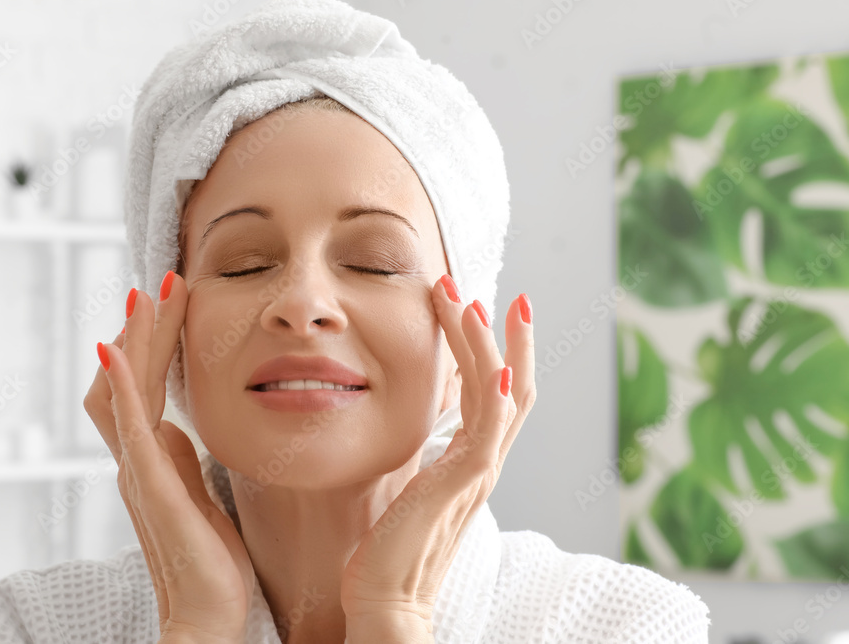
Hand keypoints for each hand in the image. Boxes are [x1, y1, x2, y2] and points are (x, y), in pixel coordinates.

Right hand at [83, 272, 254, 642]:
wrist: (210, 614)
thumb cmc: (212, 559)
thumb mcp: (203, 492)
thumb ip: (186, 461)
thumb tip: (181, 428)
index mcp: (154, 457)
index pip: (143, 385)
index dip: (153, 342)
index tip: (173, 299)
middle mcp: (137, 457)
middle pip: (127, 377)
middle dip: (144, 327)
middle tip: (164, 280)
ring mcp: (137, 469)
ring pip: (123, 389)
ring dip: (135, 339)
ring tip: (150, 295)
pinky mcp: (147, 485)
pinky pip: (126, 425)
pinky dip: (119, 384)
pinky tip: (115, 349)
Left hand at [340, 274, 535, 634]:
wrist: (385, 601)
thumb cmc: (387, 552)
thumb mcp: (405, 490)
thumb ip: (419, 461)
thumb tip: (414, 438)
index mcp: (468, 462)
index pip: (490, 395)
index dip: (489, 351)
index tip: (479, 310)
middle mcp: (481, 463)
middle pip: (510, 386)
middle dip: (503, 336)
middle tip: (494, 293)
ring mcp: (478, 472)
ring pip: (501, 394)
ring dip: (490, 344)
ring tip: (475, 302)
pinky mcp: (464, 482)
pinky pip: (490, 429)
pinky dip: (496, 393)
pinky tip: (495, 363)